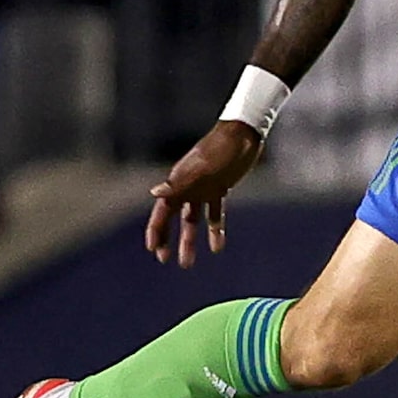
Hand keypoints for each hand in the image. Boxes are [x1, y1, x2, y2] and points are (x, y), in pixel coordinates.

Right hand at [146, 120, 263, 266]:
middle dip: (168, 239)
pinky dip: (215, 230)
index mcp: (179, 181)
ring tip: (188, 263)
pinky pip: (214, 214)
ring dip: (190, 240)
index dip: (156, 230)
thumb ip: (179, 184)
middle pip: (173, 217)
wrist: (244, 135)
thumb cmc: (221, 149)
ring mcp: (203, 188)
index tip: (153, 249)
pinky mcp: (219, 188)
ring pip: (192, 220)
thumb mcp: (202, 169)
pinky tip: (217, 247)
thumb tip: (155, 194)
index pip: (162, 210)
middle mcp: (187, 186)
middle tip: (167, 260)